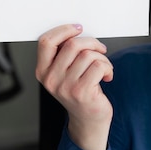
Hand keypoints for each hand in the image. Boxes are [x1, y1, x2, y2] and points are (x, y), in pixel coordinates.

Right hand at [36, 24, 113, 149]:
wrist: (88, 120)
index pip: (46, 42)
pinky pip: (99, 66)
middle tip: (99, 49)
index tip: (78, 28)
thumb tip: (76, 32)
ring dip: (102, 58)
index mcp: (42, 71)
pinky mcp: (82, 92)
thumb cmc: (78, 92)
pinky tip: (107, 76)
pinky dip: (108, 67)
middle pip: (72, 44)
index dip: (64, 30)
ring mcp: (66, 87)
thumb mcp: (63, 73)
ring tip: (103, 67)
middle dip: (91, 43)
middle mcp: (51, 79)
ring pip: (88, 54)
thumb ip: (64, 54)